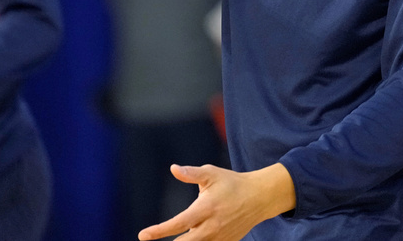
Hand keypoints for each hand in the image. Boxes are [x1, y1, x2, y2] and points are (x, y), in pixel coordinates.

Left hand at [138, 163, 295, 240]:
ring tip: (171, 239)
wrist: (259, 198)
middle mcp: (212, 226)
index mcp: (206, 208)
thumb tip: (173, 169)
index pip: (179, 223)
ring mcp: (220, 237)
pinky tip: (190, 237)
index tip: (143, 235)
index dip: (160, 231)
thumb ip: (191, 173)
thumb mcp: (212, 174)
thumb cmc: (232, 183)